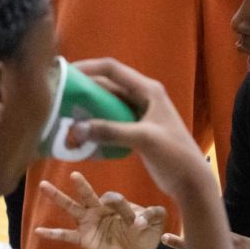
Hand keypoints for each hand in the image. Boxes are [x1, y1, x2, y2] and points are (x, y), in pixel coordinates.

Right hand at [33, 172, 166, 248]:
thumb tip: (144, 219)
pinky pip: (66, 235)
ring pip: (71, 207)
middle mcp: (99, 210)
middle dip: (81, 185)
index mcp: (116, 204)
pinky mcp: (84, 239)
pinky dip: (53, 233)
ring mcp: (89, 224)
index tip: (139, 223)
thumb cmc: (146, 235)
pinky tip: (39, 230)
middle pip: (88, 194)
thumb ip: (155, 215)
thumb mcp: (156, 223)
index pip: (114, 200)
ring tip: (43, 185)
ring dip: (58, 197)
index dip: (125, 210)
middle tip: (74, 174)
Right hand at [68, 58, 215, 201]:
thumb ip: (110, 131)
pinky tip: (81, 134)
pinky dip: (96, 126)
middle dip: (83, 90)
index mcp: (148, 90)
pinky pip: (110, 122)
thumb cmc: (174, 154)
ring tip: (64, 116)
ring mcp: (139, 114)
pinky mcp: (136, 131)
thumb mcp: (143, 139)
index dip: (88, 67)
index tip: (64, 73)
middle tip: (58, 97)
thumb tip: (76, 128)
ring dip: (88, 110)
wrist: (191, 181)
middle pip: (107, 86)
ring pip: (107, 105)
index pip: (113, 69)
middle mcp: (143, 97)